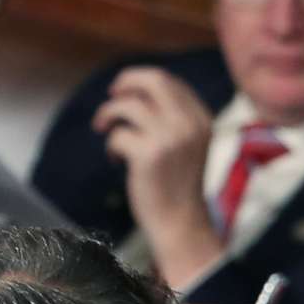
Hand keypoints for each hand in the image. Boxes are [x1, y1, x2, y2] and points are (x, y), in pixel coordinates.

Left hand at [93, 67, 222, 287]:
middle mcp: (189, 123)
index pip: (170, 81)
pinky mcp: (148, 155)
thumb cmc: (178, 186)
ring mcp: (170, 138)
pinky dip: (110, 145)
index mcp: (201, 118)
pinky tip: (115, 159)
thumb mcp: (187, 144)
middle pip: (153, 80)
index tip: (126, 90)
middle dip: (126, 81)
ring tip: (102, 128)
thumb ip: (173, 118)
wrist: (180, 223)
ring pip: (128, 105)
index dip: (142, 80)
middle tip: (111, 93)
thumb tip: (137, 91)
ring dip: (108, 113)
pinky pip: (117, 135)